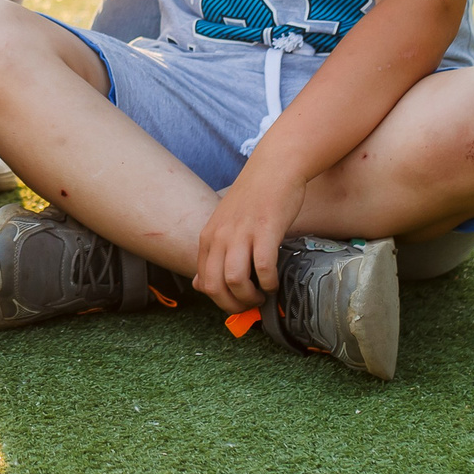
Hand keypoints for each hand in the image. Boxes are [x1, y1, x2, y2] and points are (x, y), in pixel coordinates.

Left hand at [191, 162, 305, 312]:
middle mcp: (220, 236)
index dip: (221, 301)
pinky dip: (269, 282)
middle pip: (215, 286)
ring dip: (250, 297)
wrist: (274, 168)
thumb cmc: (253, 198)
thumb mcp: (224, 225)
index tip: (237, 303)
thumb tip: (199, 284)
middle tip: (250, 306)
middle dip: (233, 305)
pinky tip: (275, 282)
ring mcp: (242, 232)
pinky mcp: (265, 229)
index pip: (204, 282)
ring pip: (234, 280)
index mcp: (208, 237)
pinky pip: (263, 267)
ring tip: (262, 295)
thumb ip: (212, 254)